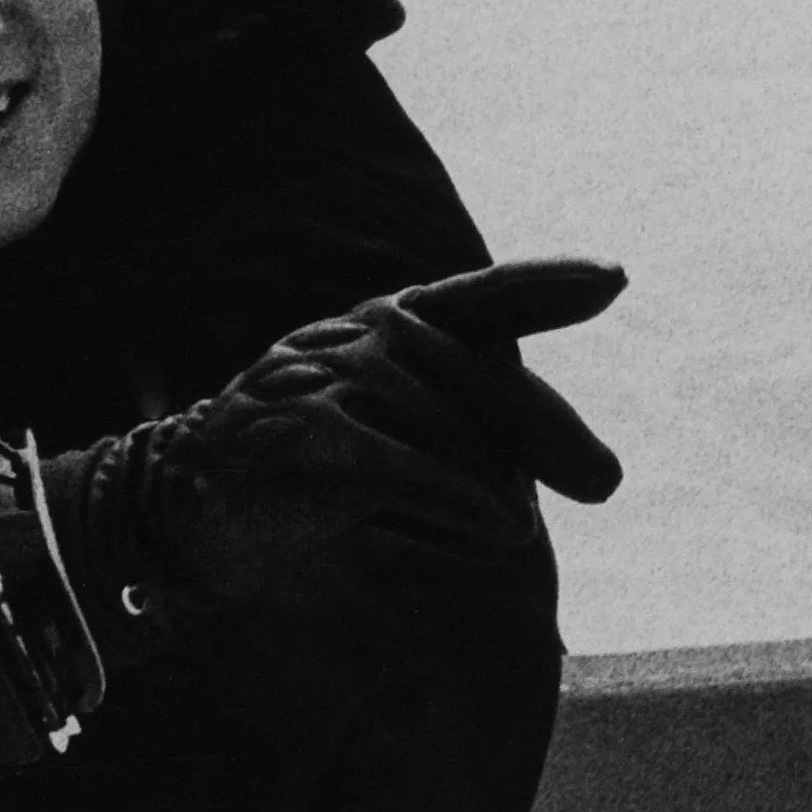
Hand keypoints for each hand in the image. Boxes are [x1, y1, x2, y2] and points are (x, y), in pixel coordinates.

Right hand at [290, 259, 628, 506]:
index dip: (546, 282)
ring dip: (493, 489)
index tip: (614, 278)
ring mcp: (329, 377)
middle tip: (603, 482)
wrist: (198, 498)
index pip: (481, 296)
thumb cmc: (322, 462)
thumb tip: (599, 473)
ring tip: (510, 529)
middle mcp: (364, 333)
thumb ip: (489, 427)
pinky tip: (504, 533)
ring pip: (452, 435)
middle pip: (486, 380)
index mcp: (392, 318)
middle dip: (549, 430)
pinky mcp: (304, 433)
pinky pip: (404, 469)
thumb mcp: (407, 426)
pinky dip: (459, 503)